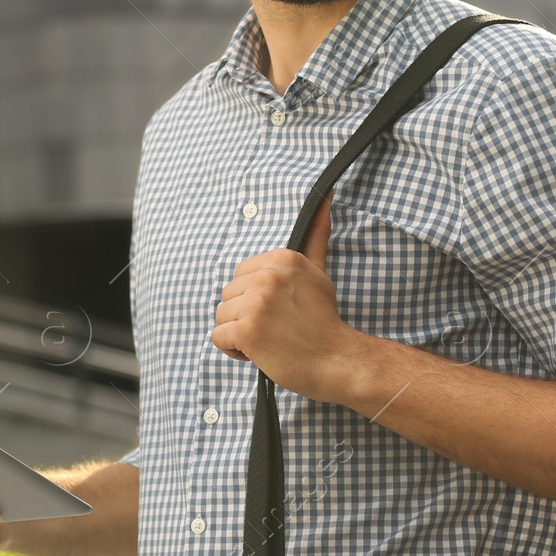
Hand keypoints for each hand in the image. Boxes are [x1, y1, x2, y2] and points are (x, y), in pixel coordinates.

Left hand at [211, 189, 365, 402]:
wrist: (337, 359)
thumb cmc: (324, 320)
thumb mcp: (319, 271)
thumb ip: (316, 235)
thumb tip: (326, 196)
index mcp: (281, 259)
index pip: (241, 275)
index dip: (255, 297)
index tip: (280, 310)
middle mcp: (267, 276)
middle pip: (228, 295)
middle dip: (245, 315)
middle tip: (276, 328)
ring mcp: (256, 303)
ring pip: (221, 316)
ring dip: (239, 334)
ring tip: (269, 340)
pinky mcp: (247, 330)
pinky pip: (218, 337)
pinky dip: (234, 350)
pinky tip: (259, 352)